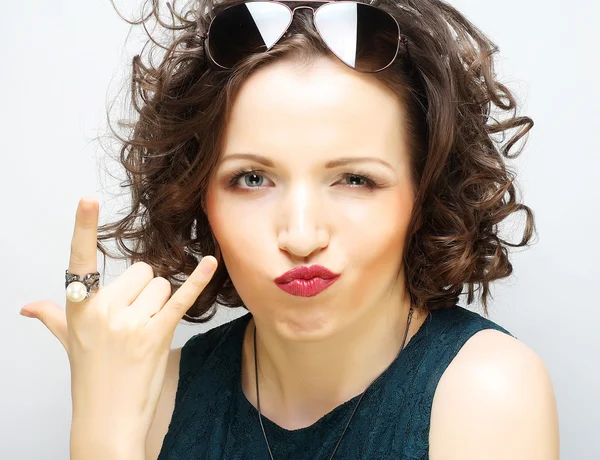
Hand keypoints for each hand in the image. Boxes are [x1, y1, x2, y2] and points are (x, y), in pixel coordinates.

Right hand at [20, 196, 216, 445]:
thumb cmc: (90, 377)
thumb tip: (28, 306)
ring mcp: (130, 323)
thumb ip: (53, 317)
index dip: (83, 228)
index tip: (88, 200)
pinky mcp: (157, 335)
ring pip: (161, 285)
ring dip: (160, 303)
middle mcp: (103, 311)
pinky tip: (210, 261)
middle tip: (134, 320)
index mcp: (79, 308)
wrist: (107, 419)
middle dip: (144, 290)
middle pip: (140, 272)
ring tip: (145, 332)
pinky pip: (181, 298)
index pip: (80, 261)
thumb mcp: (70, 343)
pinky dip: (197, 279)